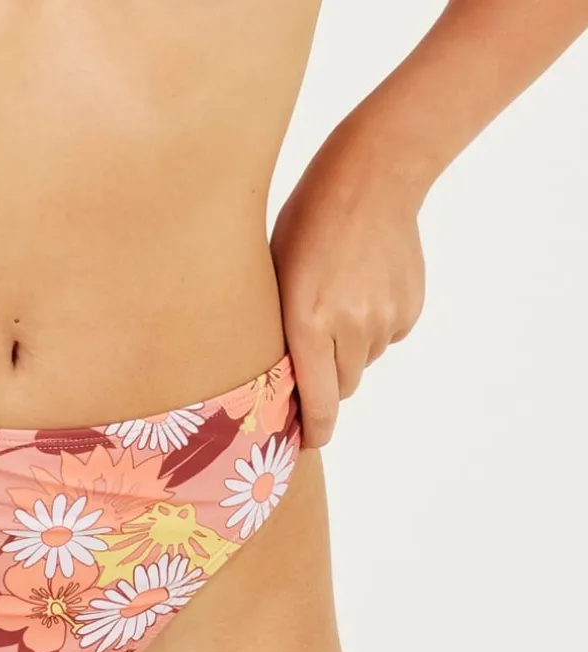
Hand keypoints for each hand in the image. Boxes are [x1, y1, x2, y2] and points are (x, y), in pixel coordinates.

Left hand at [271, 125, 426, 447]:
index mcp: (307, 322)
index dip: (312, 430)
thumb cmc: (305, 224)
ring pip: (363, 361)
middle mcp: (350, 327)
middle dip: (326, 380)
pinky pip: (387, 336)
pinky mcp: (410, 307)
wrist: (372, 176)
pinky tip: (363, 286)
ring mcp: (384, 318)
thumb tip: (284, 384)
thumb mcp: (274, 277)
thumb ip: (280, 333)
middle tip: (313, 346)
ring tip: (337, 298)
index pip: (316, 402)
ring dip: (349, 348)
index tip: (306, 443)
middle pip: (342, 387)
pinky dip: (373, 325)